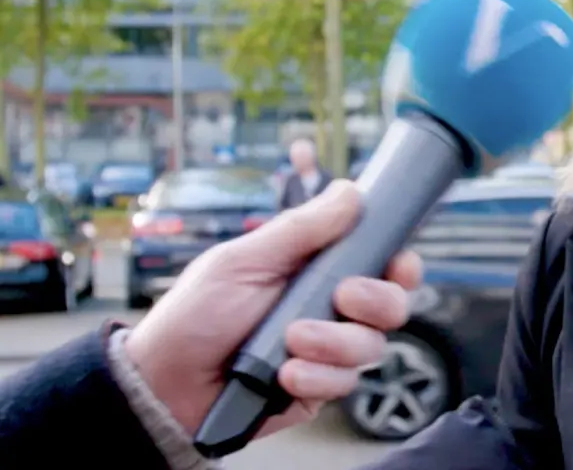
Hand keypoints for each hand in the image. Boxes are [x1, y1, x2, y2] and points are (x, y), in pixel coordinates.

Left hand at [123, 180, 423, 438]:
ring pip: (371, 345)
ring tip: (291, 342)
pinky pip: (344, 383)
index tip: (398, 262)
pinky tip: (285, 374)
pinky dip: (316, 377)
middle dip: (377, 301)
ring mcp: (328, 349)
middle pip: (393, 303)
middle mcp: (332, 308)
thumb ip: (300, 229)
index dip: (400, 262)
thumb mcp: (244, 260)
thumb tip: (349, 191)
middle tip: (343, 297)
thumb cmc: (196, 313)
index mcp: (319, 269)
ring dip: (334, 343)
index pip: (381, 260)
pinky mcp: (320, 387)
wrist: (165, 382)